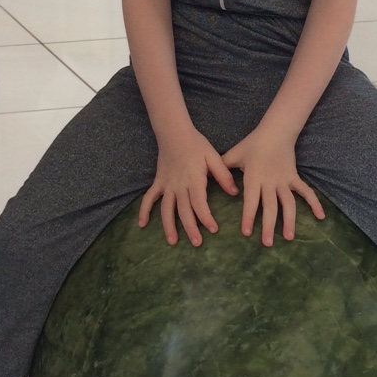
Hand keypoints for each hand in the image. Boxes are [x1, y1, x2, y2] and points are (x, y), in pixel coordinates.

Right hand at [139, 128, 237, 245]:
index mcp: (193, 180)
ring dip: (168, 226)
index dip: (206, 218)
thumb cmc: (196, 145)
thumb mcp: (213, 157)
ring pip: (166, 209)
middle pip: (183, 211)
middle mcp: (178, 185)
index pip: (199, 204)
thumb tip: (235, 193)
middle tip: (197, 243)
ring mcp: (166, 185)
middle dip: (190, 228)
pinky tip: (142, 224)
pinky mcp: (158, 183)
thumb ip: (223, 175)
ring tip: (172, 242)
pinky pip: (149, 198)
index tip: (213, 229)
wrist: (174, 133)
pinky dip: (144, 211)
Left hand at [223, 129, 324, 245]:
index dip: (249, 216)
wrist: (275, 131)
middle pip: (270, 207)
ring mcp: (284, 181)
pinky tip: (321, 217)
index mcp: (254, 177)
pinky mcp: (294, 178)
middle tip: (266, 243)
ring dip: (289, 221)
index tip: (246, 232)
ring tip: (289, 238)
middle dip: (269, 226)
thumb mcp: (234, 155)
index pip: (251, 201)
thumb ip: (222, 169)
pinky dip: (314, 203)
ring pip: (288, 203)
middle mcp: (270, 182)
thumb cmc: (252, 144)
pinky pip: (306, 192)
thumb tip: (208, 180)